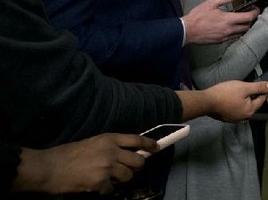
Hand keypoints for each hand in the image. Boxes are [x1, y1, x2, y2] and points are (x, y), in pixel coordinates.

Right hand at [14, 134, 156, 193]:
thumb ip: (108, 146)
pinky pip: (112, 189)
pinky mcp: (101, 182)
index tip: (156, 148)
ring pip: (128, 176)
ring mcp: (107, 167)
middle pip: (138, 161)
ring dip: (121, 180)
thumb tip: (123, 153)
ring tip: (110, 179)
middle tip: (129, 170)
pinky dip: (106, 190)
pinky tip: (97, 187)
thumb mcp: (91, 143)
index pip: (136, 140)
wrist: (49, 168)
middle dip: (136, 167)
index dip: (149, 144)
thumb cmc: (66, 154)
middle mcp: (111, 151)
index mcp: (109, 138)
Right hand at [183, 0, 255, 43]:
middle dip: (250, 20)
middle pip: (247, 26)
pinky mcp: (220, 41)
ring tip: (241, 19)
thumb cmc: (198, 16)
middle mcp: (229, 30)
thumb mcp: (211, 3)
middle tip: (249, 13)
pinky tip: (231, 26)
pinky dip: (236, 31)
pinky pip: (233, 37)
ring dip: (244, 26)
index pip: (248, 17)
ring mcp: (225, 37)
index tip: (256, 8)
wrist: (187, 31)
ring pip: (241, 33)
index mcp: (228, 20)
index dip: (255, 13)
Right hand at [203, 80, 267, 121]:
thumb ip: (259, 87)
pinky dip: (237, 103)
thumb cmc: (225, 93)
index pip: (262, 99)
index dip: (265, 90)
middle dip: (253, 94)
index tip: (267, 83)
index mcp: (249, 111)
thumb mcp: (244, 87)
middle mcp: (243, 118)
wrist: (206, 101)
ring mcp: (234, 119)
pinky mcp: (227, 117)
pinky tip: (233, 97)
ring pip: (244, 106)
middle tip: (251, 85)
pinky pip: (236, 109)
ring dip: (245, 99)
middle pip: (253, 103)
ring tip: (241, 90)